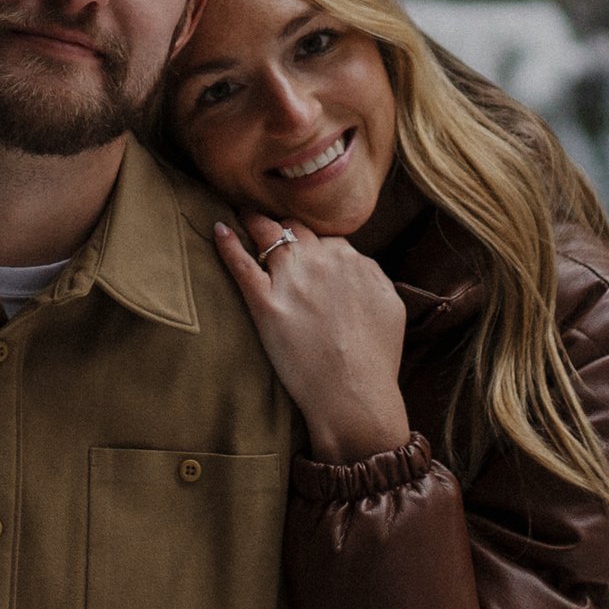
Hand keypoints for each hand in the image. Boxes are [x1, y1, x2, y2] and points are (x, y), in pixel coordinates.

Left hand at [214, 217, 410, 461]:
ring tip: (243, 213)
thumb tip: (358, 265)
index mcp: (353, 261)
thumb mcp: (390, 306)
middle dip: (283, 224)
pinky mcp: (266, 303)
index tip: (304, 252)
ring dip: (255, 221)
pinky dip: (228, 243)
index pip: (327, 240)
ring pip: (269, 234)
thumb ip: (372, 276)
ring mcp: (292, 281)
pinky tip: (218, 229)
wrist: (355, 395)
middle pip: (296, 229)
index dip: (314, 246)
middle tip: (269, 224)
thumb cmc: (376, 359)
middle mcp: (322, 262)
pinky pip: (241, 264)